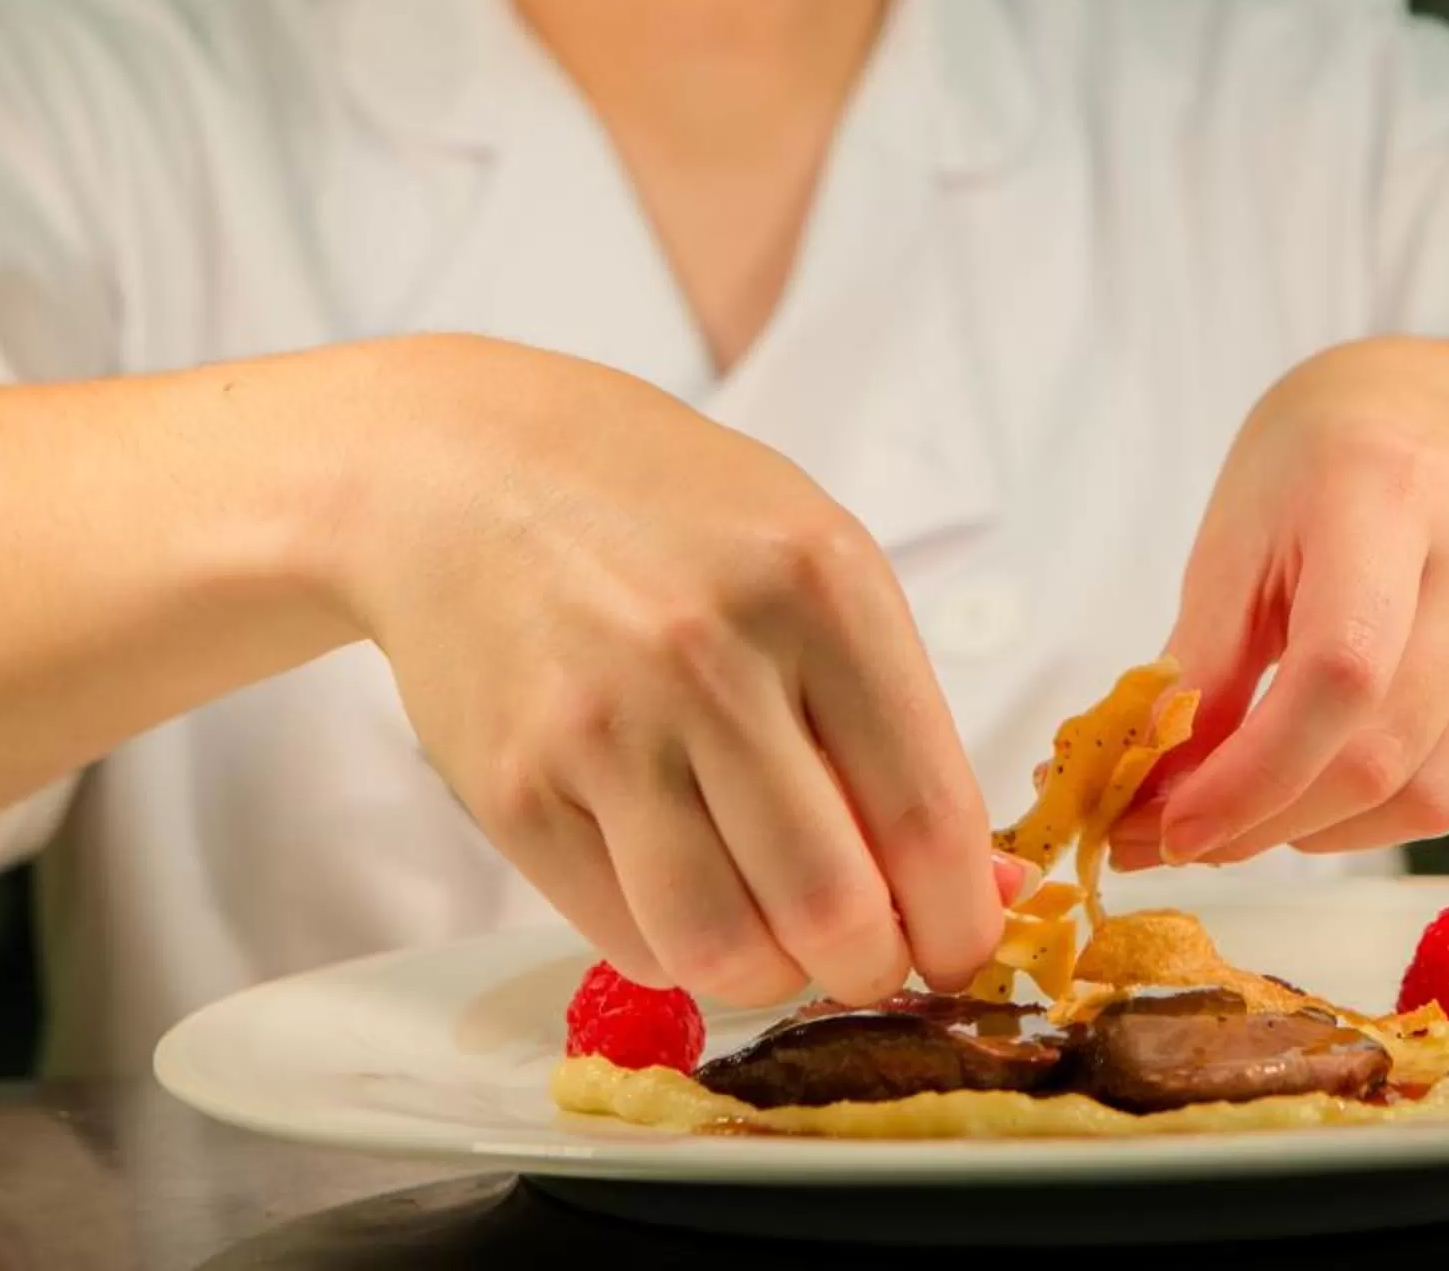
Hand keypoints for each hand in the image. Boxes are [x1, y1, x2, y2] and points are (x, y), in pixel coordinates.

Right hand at [319, 336, 1015, 1009]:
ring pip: (721, 950)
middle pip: (829, 908)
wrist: (470, 472)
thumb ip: (900, 724)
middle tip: (869, 956)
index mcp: (818, 588)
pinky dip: (679, 949)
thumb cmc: (671, 521)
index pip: (926, 817)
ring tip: (780, 935)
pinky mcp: (513, 791)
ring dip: (773, 976)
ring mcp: (600, 728)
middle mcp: (709, 657)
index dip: (960, 922)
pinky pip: (626, 939)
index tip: (960, 950)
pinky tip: (691, 890)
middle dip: (871, 968)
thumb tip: (978, 893)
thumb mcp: (816, 565)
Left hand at [1117, 339, 1448, 867]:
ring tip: (1252, 816)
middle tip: (1187, 837)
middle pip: (1386, 748)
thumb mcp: (1238, 533)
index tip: (1173, 824)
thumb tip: (1156, 792)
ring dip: (1324, 833)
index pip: (1340, 671)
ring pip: (1435, 791)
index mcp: (1390, 489)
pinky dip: (1380, 812)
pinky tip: (1324, 782)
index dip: (1254, 773)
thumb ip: (1199, 664)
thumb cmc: (1323, 468)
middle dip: (1270, 820)